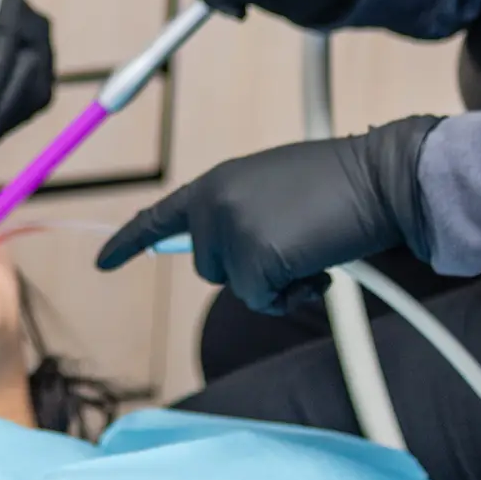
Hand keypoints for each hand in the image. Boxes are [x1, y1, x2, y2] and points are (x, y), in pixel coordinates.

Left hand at [97, 117, 440, 314]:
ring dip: (274, 282)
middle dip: (250, 268)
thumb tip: (225, 260)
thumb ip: (238, 214)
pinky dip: (293, 294)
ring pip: (237, 287)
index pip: (160, 216)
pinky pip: (264, 300)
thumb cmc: (339, 187)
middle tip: (293, 241)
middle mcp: (214, 202)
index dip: (129, 242)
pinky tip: (317, 265)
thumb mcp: (272, 190)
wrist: (379, 179)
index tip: (101, 263)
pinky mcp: (257, 257)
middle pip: (209, 267)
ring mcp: (233, 229)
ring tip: (308, 248)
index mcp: (216, 181)